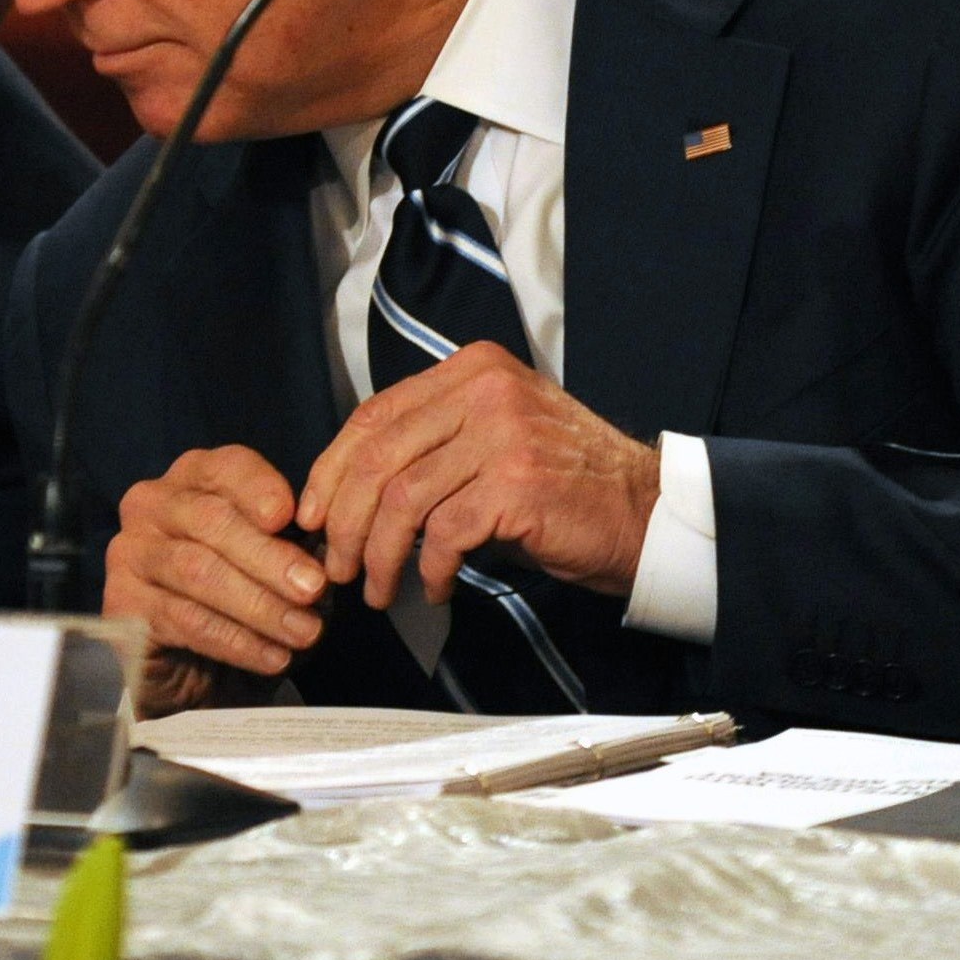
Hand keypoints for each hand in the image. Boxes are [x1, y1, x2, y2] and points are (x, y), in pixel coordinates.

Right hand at [102, 445, 330, 714]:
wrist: (196, 667)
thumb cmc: (239, 598)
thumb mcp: (269, 562)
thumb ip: (289, 544)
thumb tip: (322, 549)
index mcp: (191, 478)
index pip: (225, 468)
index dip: (258, 488)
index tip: (290, 517)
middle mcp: (151, 506)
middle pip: (210, 520)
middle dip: (268, 557)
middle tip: (313, 589)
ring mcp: (129, 553)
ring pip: (197, 571)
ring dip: (258, 604)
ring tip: (304, 631)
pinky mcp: (121, 605)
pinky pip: (184, 619)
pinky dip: (235, 640)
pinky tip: (272, 656)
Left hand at [296, 341, 660, 610]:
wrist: (648, 511)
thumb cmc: (563, 486)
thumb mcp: (492, 439)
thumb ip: (430, 444)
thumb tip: (347, 494)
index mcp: (470, 370)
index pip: (372, 416)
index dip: (330, 471)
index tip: (311, 515)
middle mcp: (484, 390)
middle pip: (378, 458)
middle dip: (344, 521)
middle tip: (336, 566)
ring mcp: (503, 434)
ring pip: (403, 500)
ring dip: (380, 555)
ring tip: (377, 589)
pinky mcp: (519, 485)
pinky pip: (445, 533)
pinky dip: (428, 569)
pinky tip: (432, 587)